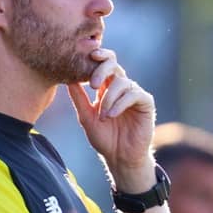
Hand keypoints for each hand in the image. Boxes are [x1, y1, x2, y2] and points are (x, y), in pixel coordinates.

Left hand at [67, 48, 154, 188]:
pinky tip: (112, 115)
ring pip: (122, 82)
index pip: (103, 64)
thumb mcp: (85, 116)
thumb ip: (78, 98)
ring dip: (109, 98)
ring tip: (103, 116)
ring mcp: (134, 94)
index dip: (99, 56)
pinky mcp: (145, 103)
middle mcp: (121, 87)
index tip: (89, 55)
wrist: (119, 156)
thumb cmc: (103, 137)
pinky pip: (134, 95)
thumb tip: (67, 79)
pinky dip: (120, 103)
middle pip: (114, 65)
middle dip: (102, 70)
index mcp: (106, 87)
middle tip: (91, 83)